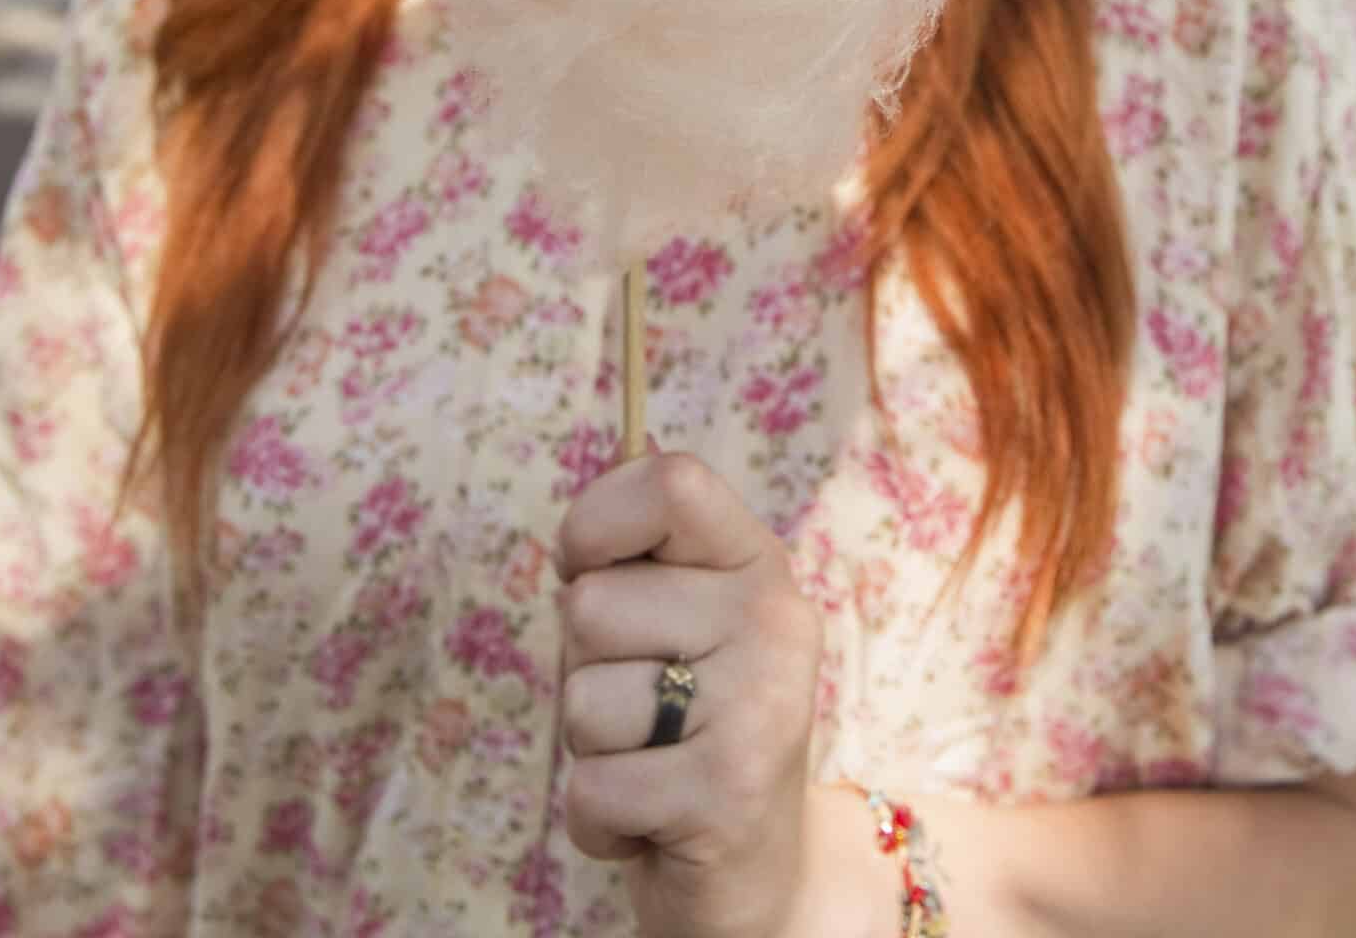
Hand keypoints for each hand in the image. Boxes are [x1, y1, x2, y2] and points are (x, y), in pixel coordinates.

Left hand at [554, 447, 824, 937]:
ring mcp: (759, 708)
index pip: (670, 482)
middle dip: (586, 668)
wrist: (759, 874)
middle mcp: (773, 620)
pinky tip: (651, 821)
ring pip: (582, 702)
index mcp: (759, 562)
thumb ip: (640, 558)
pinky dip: (599, 821)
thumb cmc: (689, 727)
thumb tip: (596, 493)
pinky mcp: (727, 796)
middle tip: (645, 705)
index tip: (585, 568)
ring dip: (593, 749)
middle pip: (590, 604)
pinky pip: (589, 790)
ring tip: (652, 762)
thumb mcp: (683, 620)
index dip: (596, 521)